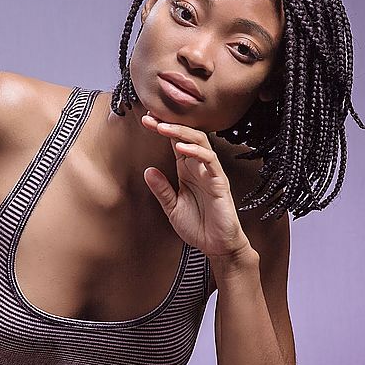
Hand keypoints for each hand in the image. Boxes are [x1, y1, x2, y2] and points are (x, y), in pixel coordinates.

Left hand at [140, 113, 251, 258]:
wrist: (216, 246)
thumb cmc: (198, 226)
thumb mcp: (172, 208)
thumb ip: (162, 190)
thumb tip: (148, 171)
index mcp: (187, 170)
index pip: (174, 143)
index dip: (162, 129)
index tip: (145, 120)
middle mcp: (199, 167)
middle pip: (187, 136)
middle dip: (169, 125)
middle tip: (150, 118)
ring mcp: (210, 173)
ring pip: (200, 142)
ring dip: (181, 133)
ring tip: (163, 128)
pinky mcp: (219, 183)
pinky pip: (210, 161)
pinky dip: (196, 152)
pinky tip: (181, 149)